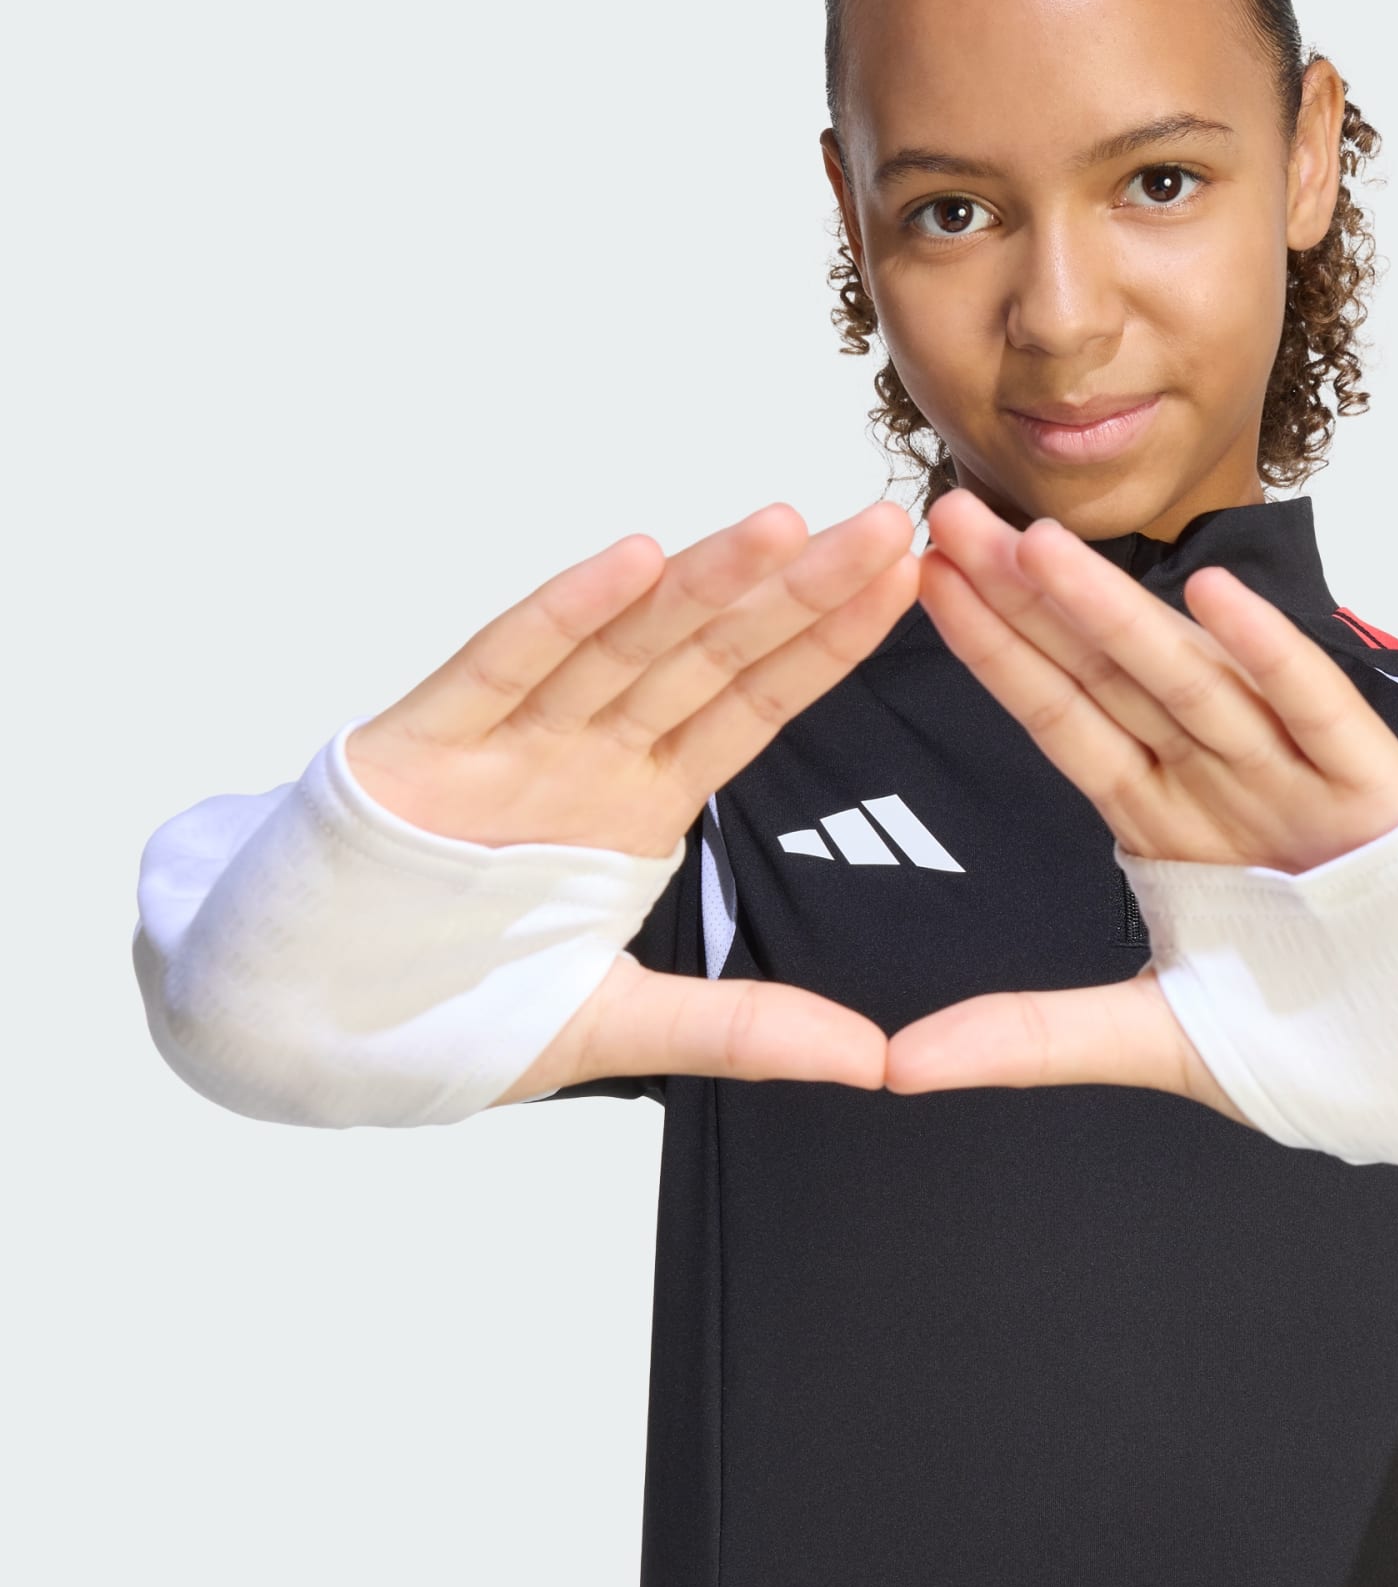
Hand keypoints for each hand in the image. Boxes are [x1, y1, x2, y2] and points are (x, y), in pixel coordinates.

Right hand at [342, 501, 919, 1099]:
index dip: (827, 645)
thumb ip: (741, 1032)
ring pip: (623, 646)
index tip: (904, 586)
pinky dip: (561, 617)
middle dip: (797, 592)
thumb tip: (876, 1061)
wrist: (305, 1016)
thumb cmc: (450, 999)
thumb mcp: (619, 1025)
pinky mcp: (423, 744)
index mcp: (639, 798)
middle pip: (710, 656)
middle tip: (884, 529)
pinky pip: (501, 667)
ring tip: (786, 525)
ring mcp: (511, 740)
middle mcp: (587, 751)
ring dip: (702, 585)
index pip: (755, 706)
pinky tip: (628, 563)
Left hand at [884, 489, 1397, 1120]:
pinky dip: (1273, 658)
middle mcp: (1218, 780)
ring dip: (1118, 614)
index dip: (996, 650)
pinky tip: (1217, 599)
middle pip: (1109, 676)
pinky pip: (1318, 713)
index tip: (927, 580)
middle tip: (949, 516)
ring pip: (1193, 682)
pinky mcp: (1378, 794)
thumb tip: (896, 1066)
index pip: (1061, 717)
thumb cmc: (1313, 1034)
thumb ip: (1032, 1038)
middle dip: (1029, 600)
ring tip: (1039, 545)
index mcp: (1160, 817)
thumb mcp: (1154, 1036)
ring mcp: (1296, 779)